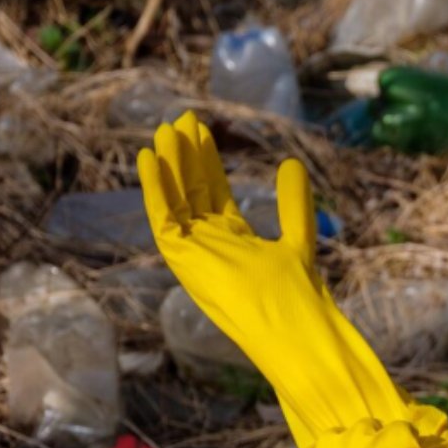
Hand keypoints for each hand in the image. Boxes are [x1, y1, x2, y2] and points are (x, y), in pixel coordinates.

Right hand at [136, 112, 447, 447]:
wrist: (292, 328)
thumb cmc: (296, 295)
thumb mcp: (296, 237)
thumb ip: (293, 204)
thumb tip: (291, 163)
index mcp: (233, 242)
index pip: (213, 193)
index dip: (207, 162)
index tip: (204, 130)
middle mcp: (209, 247)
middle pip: (192, 192)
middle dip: (186, 157)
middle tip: (182, 119)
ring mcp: (193, 254)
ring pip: (175, 201)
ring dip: (170, 166)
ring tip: (167, 130)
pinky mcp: (182, 260)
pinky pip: (161, 218)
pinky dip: (155, 189)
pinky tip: (151, 158)